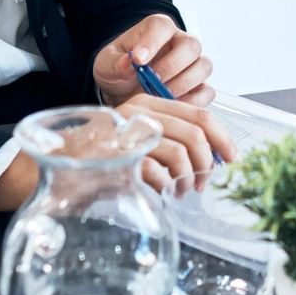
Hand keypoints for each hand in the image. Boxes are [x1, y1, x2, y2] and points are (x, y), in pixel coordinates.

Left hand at [94, 13, 216, 108]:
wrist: (123, 92)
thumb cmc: (118, 71)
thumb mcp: (106, 65)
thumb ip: (115, 62)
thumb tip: (128, 63)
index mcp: (157, 29)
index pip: (162, 27)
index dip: (152, 42)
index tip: (138, 60)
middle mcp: (180, 42)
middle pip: (191, 45)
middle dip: (171, 66)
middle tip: (152, 81)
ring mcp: (193, 64)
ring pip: (203, 66)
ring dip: (182, 84)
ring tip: (160, 94)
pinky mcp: (199, 86)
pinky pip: (207, 92)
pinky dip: (192, 101)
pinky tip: (171, 106)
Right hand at [117, 93, 236, 192]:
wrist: (63, 162)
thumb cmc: (106, 152)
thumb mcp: (141, 136)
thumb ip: (172, 137)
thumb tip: (213, 155)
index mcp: (150, 102)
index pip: (200, 114)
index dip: (223, 138)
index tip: (232, 158)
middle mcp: (140, 112)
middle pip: (195, 134)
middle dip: (206, 163)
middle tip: (202, 183)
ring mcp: (128, 132)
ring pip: (180, 153)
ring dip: (187, 178)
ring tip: (179, 190)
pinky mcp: (117, 156)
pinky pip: (157, 173)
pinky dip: (165, 186)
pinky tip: (159, 191)